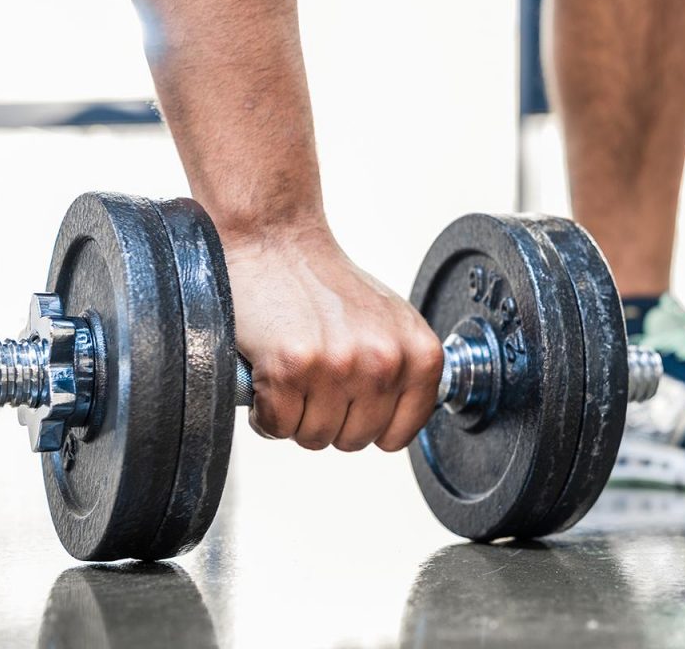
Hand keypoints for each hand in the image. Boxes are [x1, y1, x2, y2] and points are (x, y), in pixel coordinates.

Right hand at [223, 225, 443, 451]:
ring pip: (314, 439)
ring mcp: (339, 366)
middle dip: (327, 418)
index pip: (399, 434)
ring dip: (294, 415)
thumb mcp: (391, 323)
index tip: (349, 401)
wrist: (275, 242)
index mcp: (419, 353)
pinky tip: (269, 375)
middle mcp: (385, 362)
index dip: (366, 423)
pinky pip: (276, 427)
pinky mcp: (291, 369)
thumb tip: (398, 425)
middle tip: (314, 377)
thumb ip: (404, 372)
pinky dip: (264, 411)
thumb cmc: (326, 285)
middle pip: (354, 441)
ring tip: (293, 371)